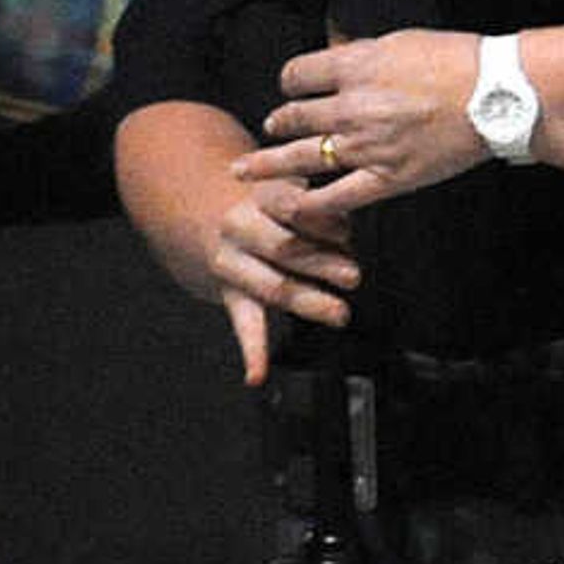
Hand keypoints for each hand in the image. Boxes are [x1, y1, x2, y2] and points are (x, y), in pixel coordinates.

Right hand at [201, 184, 360, 382]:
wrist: (209, 216)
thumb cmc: (270, 205)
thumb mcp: (291, 189)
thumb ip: (318, 208)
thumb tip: (349, 232)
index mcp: (260, 195)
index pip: (291, 205)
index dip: (321, 220)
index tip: (348, 232)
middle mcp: (240, 228)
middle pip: (283, 248)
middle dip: (321, 263)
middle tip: (353, 276)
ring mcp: (232, 264)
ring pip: (272, 286)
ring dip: (308, 302)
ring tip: (338, 314)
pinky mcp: (232, 295)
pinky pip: (244, 324)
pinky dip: (253, 353)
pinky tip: (256, 375)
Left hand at [243, 28, 491, 212]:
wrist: (498, 94)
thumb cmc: (456, 61)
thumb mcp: (399, 41)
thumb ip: (359, 52)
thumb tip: (333, 50)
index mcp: (354, 67)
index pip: (297, 76)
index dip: (289, 82)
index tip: (291, 87)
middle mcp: (351, 107)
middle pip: (293, 117)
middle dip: (276, 122)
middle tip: (267, 128)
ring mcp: (366, 147)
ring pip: (300, 158)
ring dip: (269, 164)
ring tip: (246, 170)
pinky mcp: (387, 178)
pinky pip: (337, 198)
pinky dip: (310, 206)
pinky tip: (293, 208)